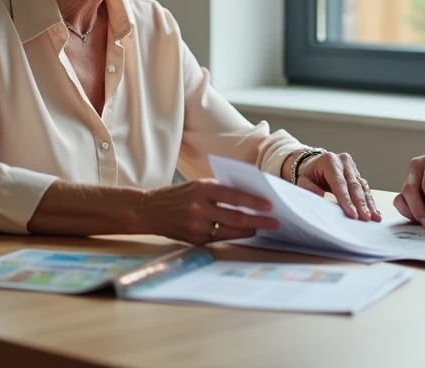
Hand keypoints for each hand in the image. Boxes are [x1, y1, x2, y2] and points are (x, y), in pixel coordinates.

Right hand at [142, 179, 279, 244]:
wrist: (149, 210)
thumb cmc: (178, 195)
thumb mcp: (197, 185)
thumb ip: (220, 190)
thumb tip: (248, 197)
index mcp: (202, 188)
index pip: (234, 195)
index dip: (254, 201)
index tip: (270, 205)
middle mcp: (200, 207)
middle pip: (236, 217)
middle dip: (259, 220)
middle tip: (275, 222)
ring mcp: (197, 226)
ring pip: (230, 231)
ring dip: (249, 230)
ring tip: (262, 228)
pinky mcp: (195, 240)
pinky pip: (219, 238)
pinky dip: (233, 236)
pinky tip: (244, 233)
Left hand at [296, 151, 380, 220]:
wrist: (311, 163)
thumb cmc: (307, 173)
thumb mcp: (302, 180)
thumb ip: (309, 188)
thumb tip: (321, 198)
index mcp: (330, 161)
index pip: (340, 183)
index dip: (346, 200)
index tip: (353, 214)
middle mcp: (343, 161)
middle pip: (354, 185)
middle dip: (361, 203)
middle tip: (366, 218)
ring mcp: (351, 166)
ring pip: (362, 186)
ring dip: (369, 203)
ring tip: (375, 217)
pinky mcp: (356, 172)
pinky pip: (364, 187)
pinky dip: (369, 200)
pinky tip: (375, 211)